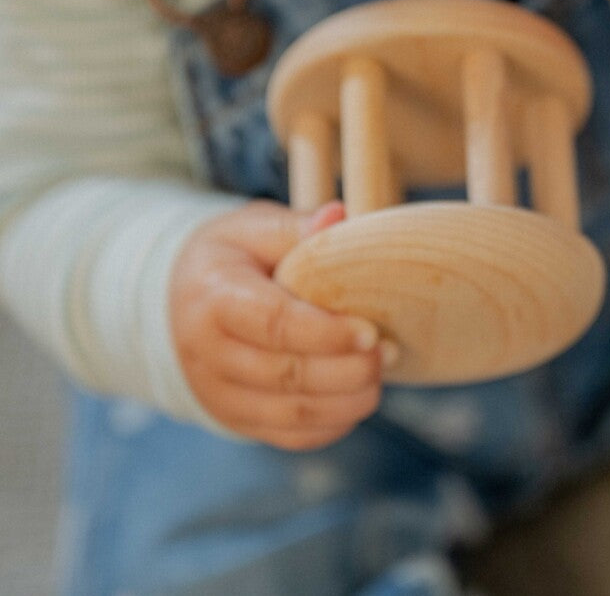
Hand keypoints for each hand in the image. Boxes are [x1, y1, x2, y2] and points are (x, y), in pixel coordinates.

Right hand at [170, 200, 397, 449]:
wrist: (178, 297)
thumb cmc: (231, 255)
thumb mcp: (253, 227)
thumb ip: (297, 227)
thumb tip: (338, 217)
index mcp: (213, 297)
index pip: (275, 324)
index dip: (327, 333)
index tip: (371, 332)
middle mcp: (206, 354)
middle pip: (286, 375)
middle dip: (347, 370)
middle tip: (388, 352)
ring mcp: (216, 393)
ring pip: (290, 415)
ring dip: (346, 401)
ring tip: (380, 375)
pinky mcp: (232, 418)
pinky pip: (287, 436)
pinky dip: (330, 424)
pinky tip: (357, 398)